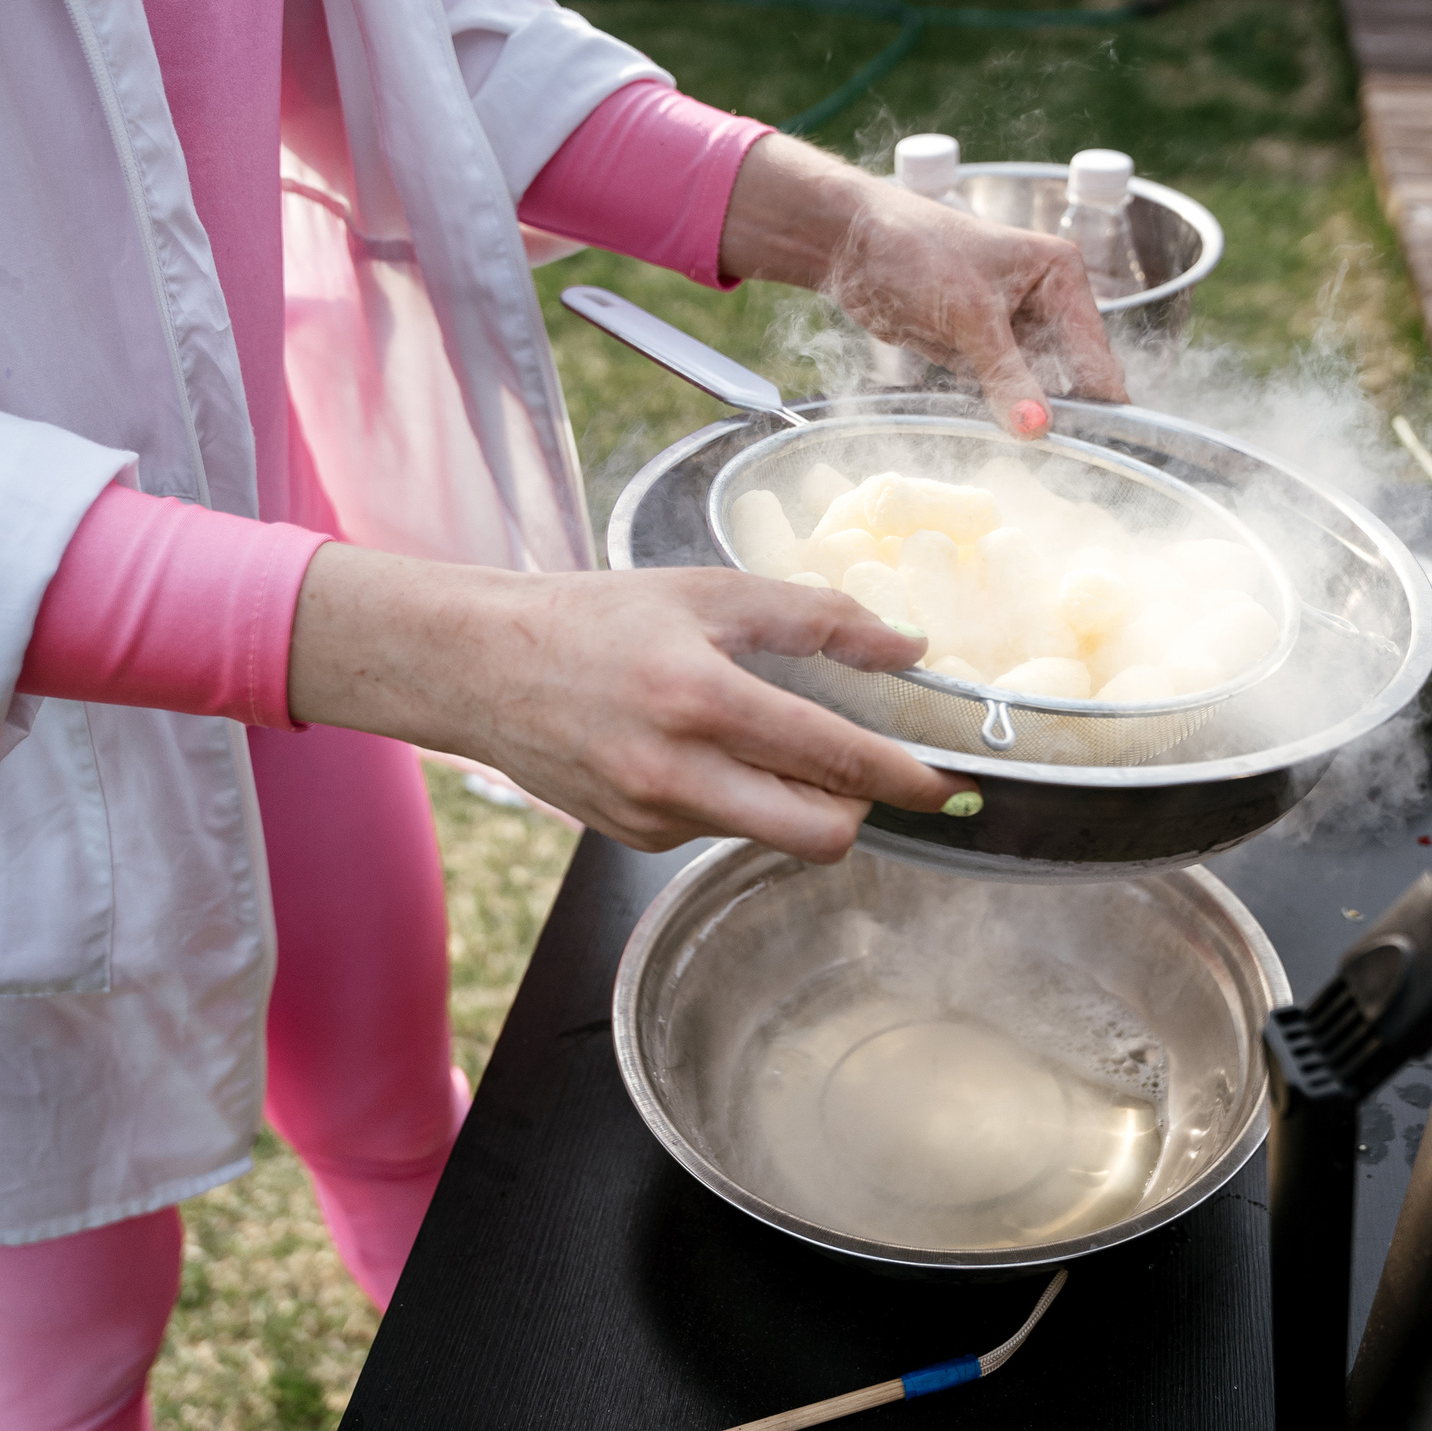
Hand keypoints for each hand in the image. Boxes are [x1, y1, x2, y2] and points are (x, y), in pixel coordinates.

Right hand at [285, 547, 970, 860]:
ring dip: (794, 797)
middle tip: (871, 775)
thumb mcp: (708, 591)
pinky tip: (696, 751)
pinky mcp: (637, 839)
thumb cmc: (594, 617)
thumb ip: (817, 617)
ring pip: (771, 833)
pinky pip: (720, 828)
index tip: (954, 786)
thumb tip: (909, 646)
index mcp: (701, 697)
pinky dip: (736, 797)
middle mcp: (677, 772)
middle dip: (863, 812)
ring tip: (760, 736)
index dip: (909, 779)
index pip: (836, 759)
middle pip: (820, 838)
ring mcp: (654, 816)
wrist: (477, 666)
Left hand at [717, 134, 1128, 438]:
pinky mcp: (977, 348)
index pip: (1093, 352)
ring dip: (1029, 418)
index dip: (1100, 402)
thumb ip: (1006, 375)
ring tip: (1044, 464)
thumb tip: (1038, 427)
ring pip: (1034, 388)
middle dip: (1065, 415)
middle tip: (1071, 465)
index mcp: (1060, 275)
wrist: (850, 243)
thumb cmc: (915, 250)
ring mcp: (1009, 328)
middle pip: (1069, 374)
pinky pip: (999, 391)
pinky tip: (1006, 442)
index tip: (1102, 449)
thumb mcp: (969, 315)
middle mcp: (1043, 300)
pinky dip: (999, 413)